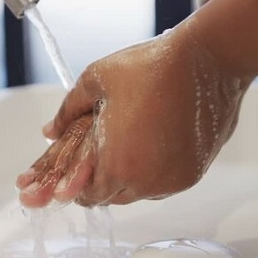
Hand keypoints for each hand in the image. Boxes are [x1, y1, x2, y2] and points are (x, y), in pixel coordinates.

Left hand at [16, 20, 247, 207]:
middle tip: (105, 148)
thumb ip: (67, 112)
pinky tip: (154, 141)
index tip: (81, 166)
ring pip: (139, 191)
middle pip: (113, 196)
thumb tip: (49, 131)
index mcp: (117, 164)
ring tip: (130, 141)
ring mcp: (173, 180)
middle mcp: (146, 182)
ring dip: (129, 174)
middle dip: (102, 177)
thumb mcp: (96, 81)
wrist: (207, 61)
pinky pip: (163, 183)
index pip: (87, 195)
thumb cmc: (149, 67)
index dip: (79, 181)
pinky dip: (153, 170)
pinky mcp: (194, 173)